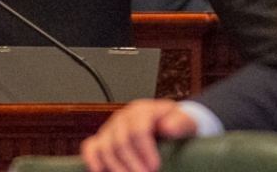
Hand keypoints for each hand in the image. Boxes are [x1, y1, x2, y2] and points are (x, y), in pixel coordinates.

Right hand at [81, 99, 199, 171]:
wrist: (169, 125)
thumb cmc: (176, 125)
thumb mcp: (186, 121)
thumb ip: (180, 123)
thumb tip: (168, 127)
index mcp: (143, 110)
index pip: (138, 130)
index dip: (144, 150)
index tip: (154, 167)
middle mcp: (123, 117)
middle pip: (120, 142)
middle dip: (131, 163)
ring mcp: (111, 128)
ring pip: (105, 147)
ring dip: (116, 167)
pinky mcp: (103, 139)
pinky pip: (90, 147)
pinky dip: (92, 159)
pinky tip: (98, 170)